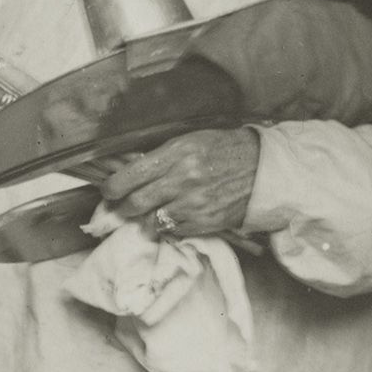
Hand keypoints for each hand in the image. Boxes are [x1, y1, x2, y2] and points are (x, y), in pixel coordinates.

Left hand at [100, 126, 260, 238]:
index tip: (108, 191)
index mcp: (177, 153)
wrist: (263, 169)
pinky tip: (171, 216)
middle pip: (135, 203)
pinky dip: (166, 226)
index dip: (112, 187)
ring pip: (150, 220)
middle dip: (122, 208)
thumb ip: (161, 156)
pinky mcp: (203, 223)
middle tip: (120, 206)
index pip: (130, 176)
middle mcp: (182, 180)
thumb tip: (130, 169)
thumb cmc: (224, 150)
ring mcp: (193, 204)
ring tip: (147, 211)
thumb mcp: (191, 141)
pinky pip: (171, 231)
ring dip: (144, 218)